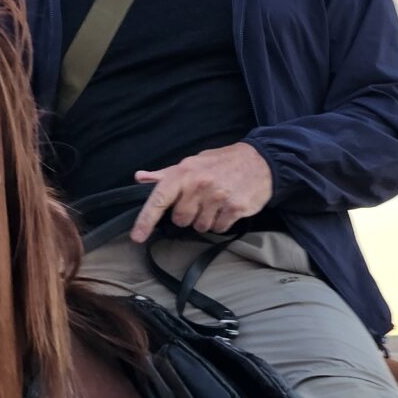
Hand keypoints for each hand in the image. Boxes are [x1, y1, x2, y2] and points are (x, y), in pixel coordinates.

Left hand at [131, 143, 274, 241]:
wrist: (260, 161)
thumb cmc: (222, 163)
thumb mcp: (193, 162)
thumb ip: (166, 174)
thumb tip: (140, 177)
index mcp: (184, 172)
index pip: (158, 198)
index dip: (145, 219)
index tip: (137, 237)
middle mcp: (199, 184)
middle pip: (181, 219)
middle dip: (188, 215)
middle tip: (201, 201)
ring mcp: (218, 197)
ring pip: (200, 227)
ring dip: (206, 220)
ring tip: (216, 202)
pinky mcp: (235, 208)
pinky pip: (218, 228)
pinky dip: (221, 222)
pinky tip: (227, 208)